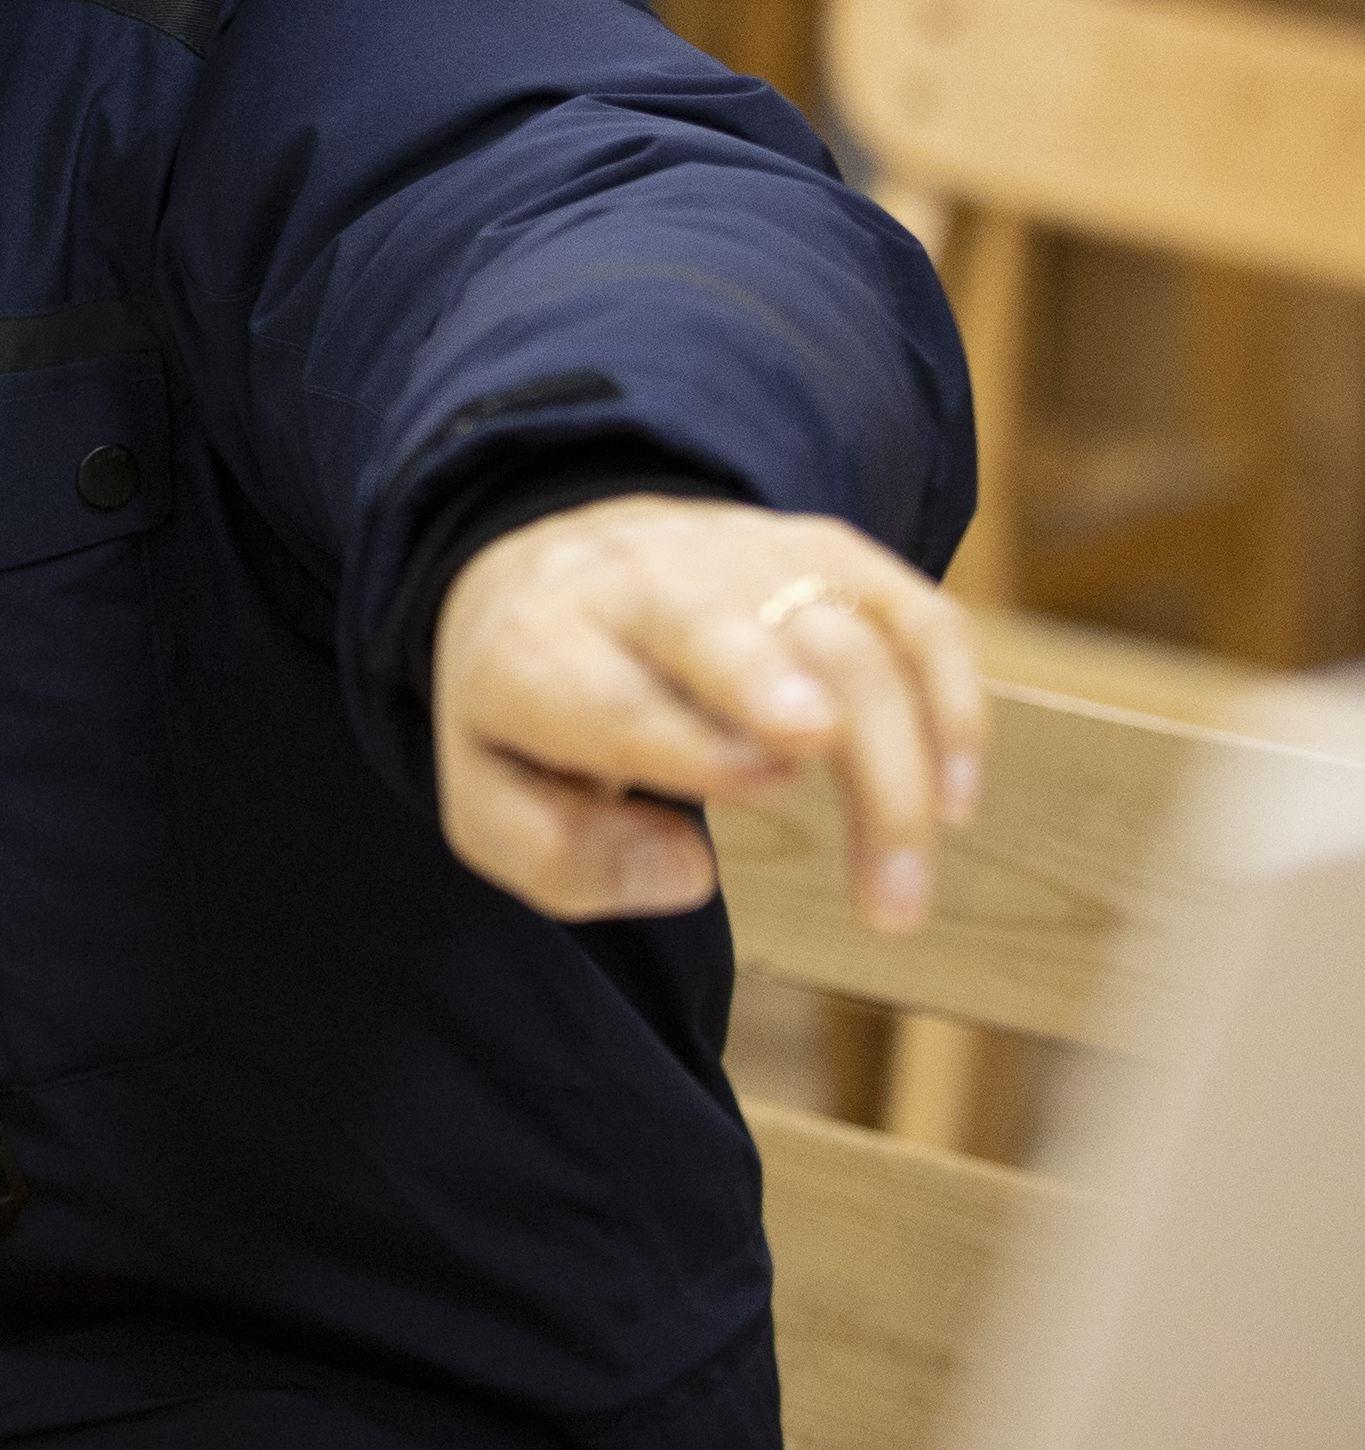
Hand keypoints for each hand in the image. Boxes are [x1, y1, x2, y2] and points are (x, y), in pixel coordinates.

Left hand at [432, 497, 985, 932]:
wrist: (556, 571)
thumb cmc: (536, 720)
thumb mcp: (494, 799)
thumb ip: (560, 856)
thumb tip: (688, 871)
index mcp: (536, 648)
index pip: (605, 696)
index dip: (684, 741)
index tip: (758, 783)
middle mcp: (637, 585)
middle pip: (716, 632)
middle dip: (767, 681)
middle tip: (816, 740)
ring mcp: (740, 558)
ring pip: (842, 640)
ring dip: (890, 763)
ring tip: (900, 896)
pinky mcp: (828, 554)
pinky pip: (916, 617)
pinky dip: (951, 703)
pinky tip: (954, 799)